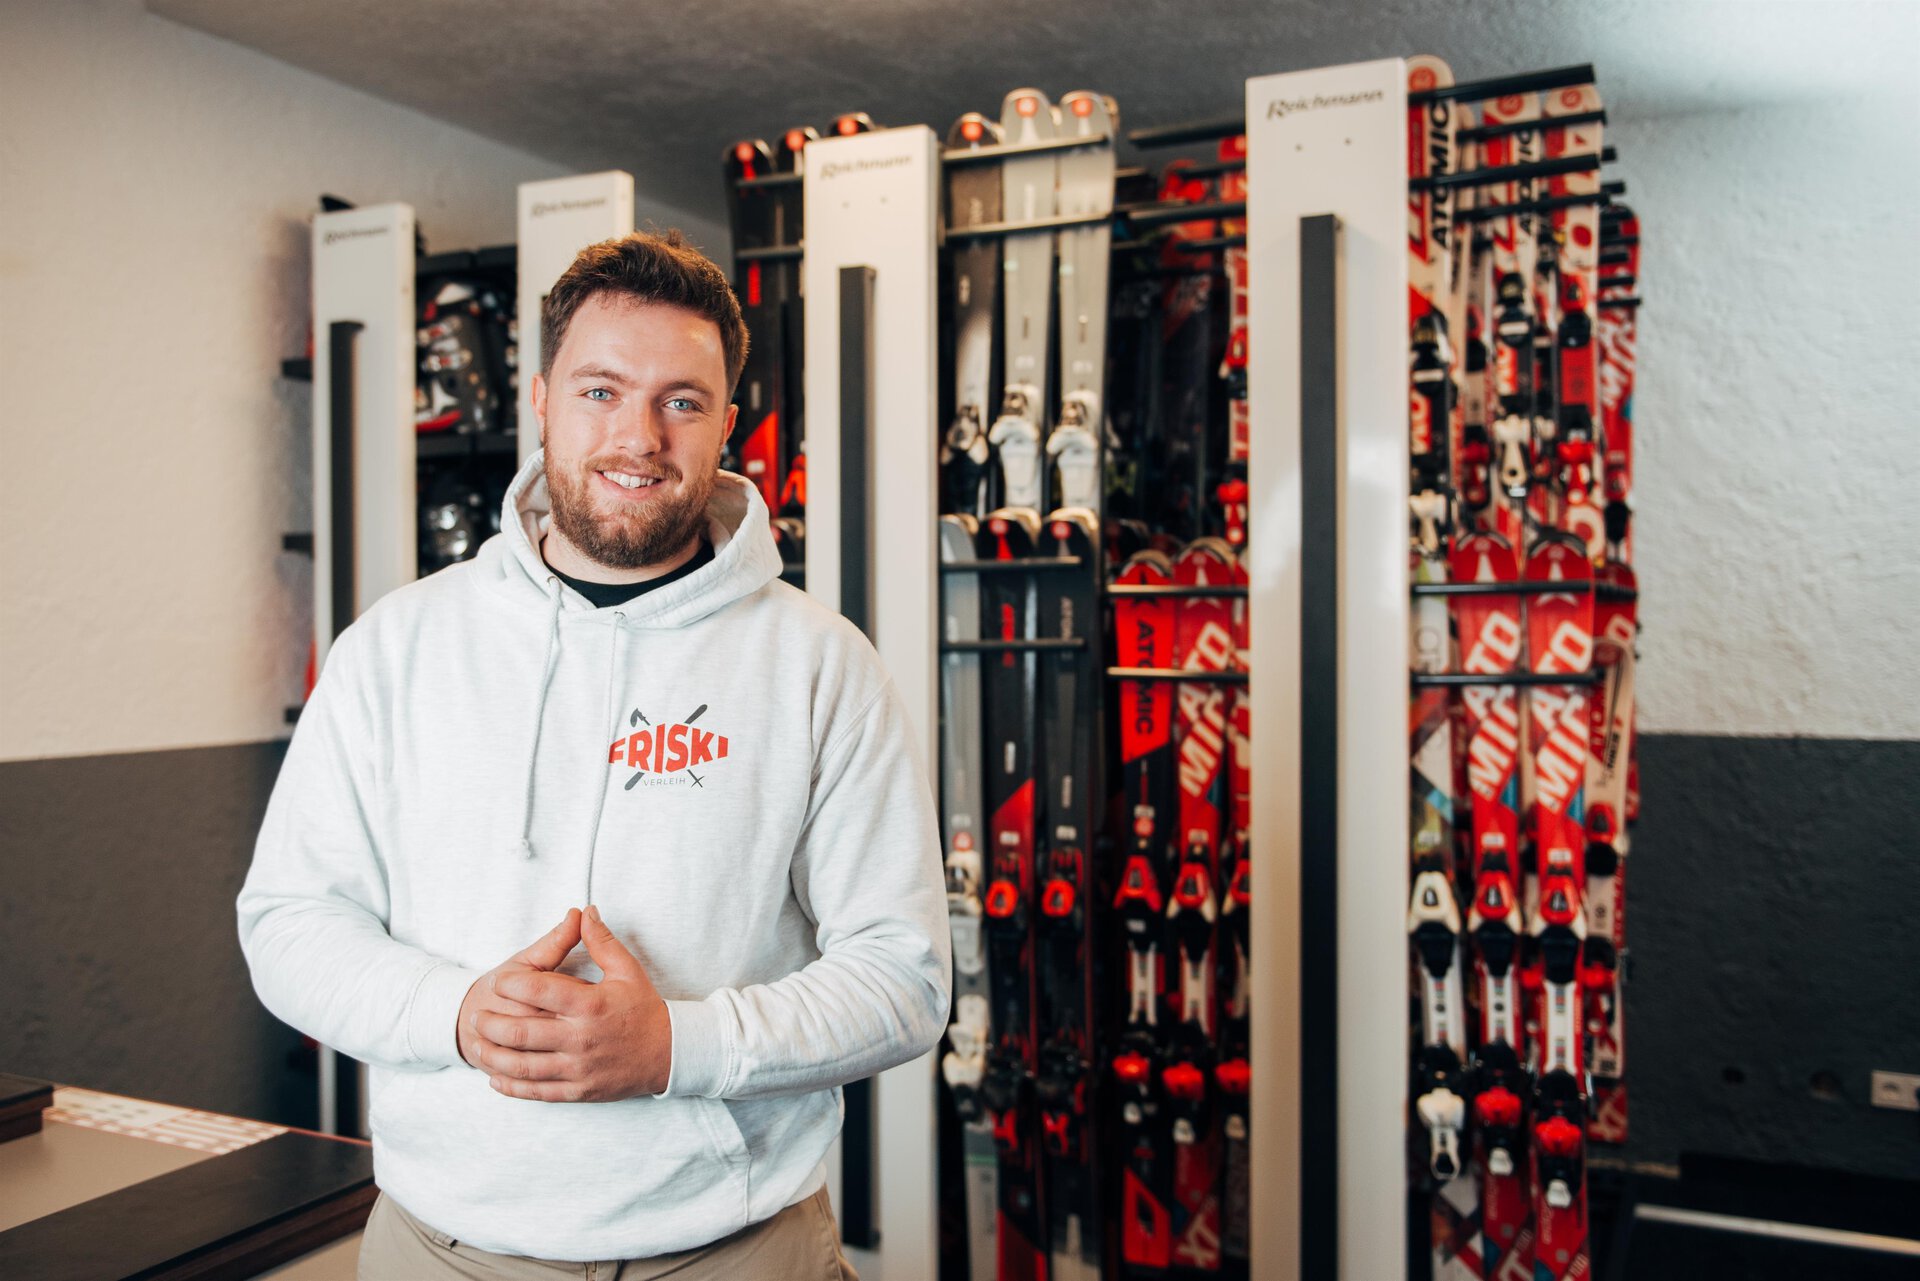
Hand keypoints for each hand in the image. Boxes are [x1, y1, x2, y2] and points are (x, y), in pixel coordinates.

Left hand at [468, 905, 673, 1102]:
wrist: (669, 1055)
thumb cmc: (644, 1009)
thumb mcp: (627, 970)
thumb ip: (601, 941)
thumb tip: (584, 911)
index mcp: (590, 1005)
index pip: (538, 991)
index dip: (511, 984)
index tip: (498, 980)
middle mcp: (580, 1038)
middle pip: (520, 1032)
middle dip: (490, 1023)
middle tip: (477, 1015)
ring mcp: (578, 1068)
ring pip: (522, 1066)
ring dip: (492, 1055)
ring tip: (477, 1043)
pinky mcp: (578, 1091)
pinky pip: (536, 1092)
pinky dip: (511, 1086)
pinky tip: (496, 1077)